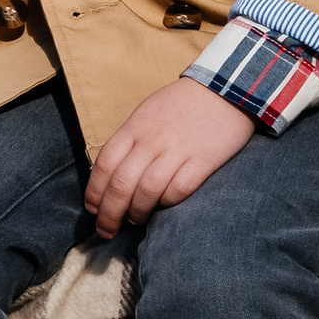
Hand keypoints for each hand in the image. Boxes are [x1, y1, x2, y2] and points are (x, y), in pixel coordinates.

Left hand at [84, 79, 253, 235]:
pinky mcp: (203, 160)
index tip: (92, 209)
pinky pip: (179, 189)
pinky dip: (167, 203)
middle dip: (109, 213)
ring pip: (147, 192)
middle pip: (122, 184)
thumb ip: (130, 140)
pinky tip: (163, 208)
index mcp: (134, 128)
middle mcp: (151, 141)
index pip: (105, 164)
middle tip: (107, 230)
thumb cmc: (181, 103)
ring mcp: (178, 150)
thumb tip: (112, 173)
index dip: (94, 191)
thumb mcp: (146, 113)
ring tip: (135, 220)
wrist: (225, 88)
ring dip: (137, 212)